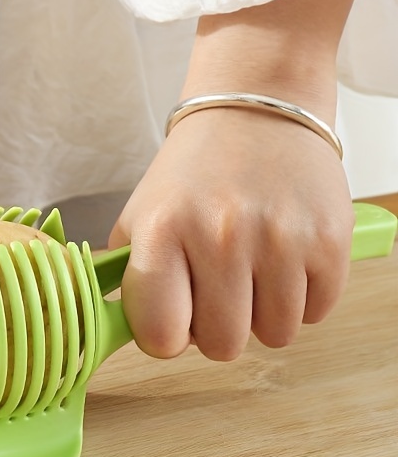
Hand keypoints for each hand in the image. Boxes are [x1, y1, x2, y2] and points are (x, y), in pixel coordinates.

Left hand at [109, 109, 353, 360]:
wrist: (256, 110)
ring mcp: (279, 238)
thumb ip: (129, 281)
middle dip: (216, 328)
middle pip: (221, 346)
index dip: (165, 337)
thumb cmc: (191, 176)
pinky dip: (302, 298)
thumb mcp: (139, 218)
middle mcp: (220, 236)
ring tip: (251, 272)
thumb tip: (126, 333)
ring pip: (273, 335)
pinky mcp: (329, 239)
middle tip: (216, 291)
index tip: (172, 317)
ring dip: (261, 314)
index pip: (161, 336)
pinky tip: (284, 261)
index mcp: (162, 232)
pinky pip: (316, 313)